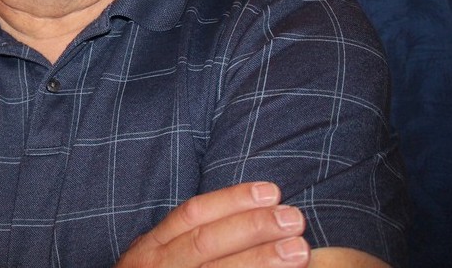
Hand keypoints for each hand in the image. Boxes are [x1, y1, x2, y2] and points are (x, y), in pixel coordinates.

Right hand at [115, 182, 309, 267]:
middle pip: (206, 244)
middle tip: (294, 219)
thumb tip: (255, 219)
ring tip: (300, 250)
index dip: (232, 200)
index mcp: (151, 248)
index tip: (271, 191)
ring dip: (260, 262)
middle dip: (252, 228)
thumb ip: (193, 241)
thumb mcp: (162, 258)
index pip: (192, 215)